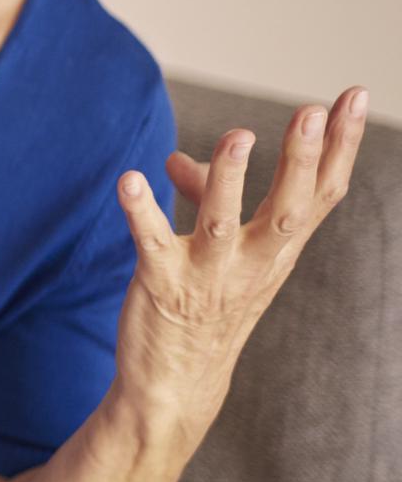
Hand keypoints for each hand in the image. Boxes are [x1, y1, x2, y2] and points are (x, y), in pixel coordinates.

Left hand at [114, 86, 368, 435]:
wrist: (175, 385)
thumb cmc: (203, 306)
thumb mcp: (223, 252)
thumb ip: (204, 198)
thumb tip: (176, 160)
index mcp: (277, 250)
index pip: (320, 193)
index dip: (340, 147)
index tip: (353, 96)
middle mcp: (253, 264)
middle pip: (287, 208)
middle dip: (302, 159)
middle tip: (312, 109)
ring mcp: (208, 277)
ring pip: (223, 225)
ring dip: (228, 180)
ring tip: (238, 136)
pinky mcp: (162, 286)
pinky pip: (153, 244)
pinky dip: (142, 212)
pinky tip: (129, 179)